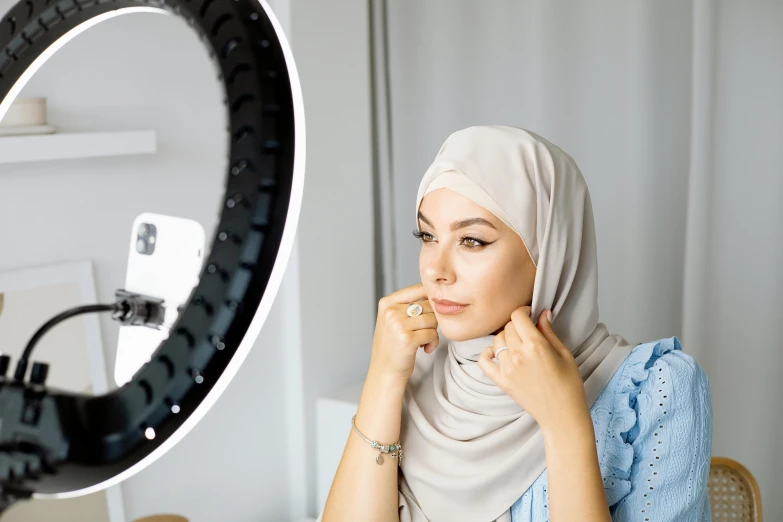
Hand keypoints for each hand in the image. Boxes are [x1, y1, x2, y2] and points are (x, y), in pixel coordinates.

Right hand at [368, 283, 439, 385]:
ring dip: (433, 332)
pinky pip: (433, 334)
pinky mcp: (408, 339)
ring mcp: (398, 325)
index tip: (429, 313)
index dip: (430, 300)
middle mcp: (391, 312)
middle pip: (428, 305)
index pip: (419, 289)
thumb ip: (408, 305)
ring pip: (432, 319)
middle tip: (424, 331)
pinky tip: (425, 348)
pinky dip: (433, 343)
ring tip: (424, 341)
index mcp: (387, 303)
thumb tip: (434, 292)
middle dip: (431, 319)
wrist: (385, 371)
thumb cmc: (392, 345)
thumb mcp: (392, 319)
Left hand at [477, 306, 587, 432]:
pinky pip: (484, 361)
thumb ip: (549, 332)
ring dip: (506, 338)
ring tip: (517, 344)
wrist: (562, 415)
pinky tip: (496, 353)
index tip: (529, 314)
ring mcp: (507, 368)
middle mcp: (518, 355)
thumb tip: (542, 313)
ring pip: (497, 340)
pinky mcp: (501, 381)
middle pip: (508, 327)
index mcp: (535, 345)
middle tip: (527, 331)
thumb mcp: (564, 354)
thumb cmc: (569, 384)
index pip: (518, 316)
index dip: (524, 311)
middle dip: (517, 325)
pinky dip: (487, 353)